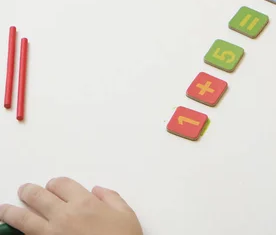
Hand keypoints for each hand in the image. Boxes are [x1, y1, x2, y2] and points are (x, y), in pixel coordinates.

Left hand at [0, 177, 141, 234]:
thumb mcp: (127, 215)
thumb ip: (112, 198)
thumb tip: (99, 191)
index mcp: (85, 203)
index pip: (61, 184)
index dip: (55, 183)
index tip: (53, 186)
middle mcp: (64, 216)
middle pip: (38, 196)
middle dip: (29, 191)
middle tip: (25, 191)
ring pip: (23, 218)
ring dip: (11, 212)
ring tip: (4, 210)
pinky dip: (18, 233)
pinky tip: (13, 232)